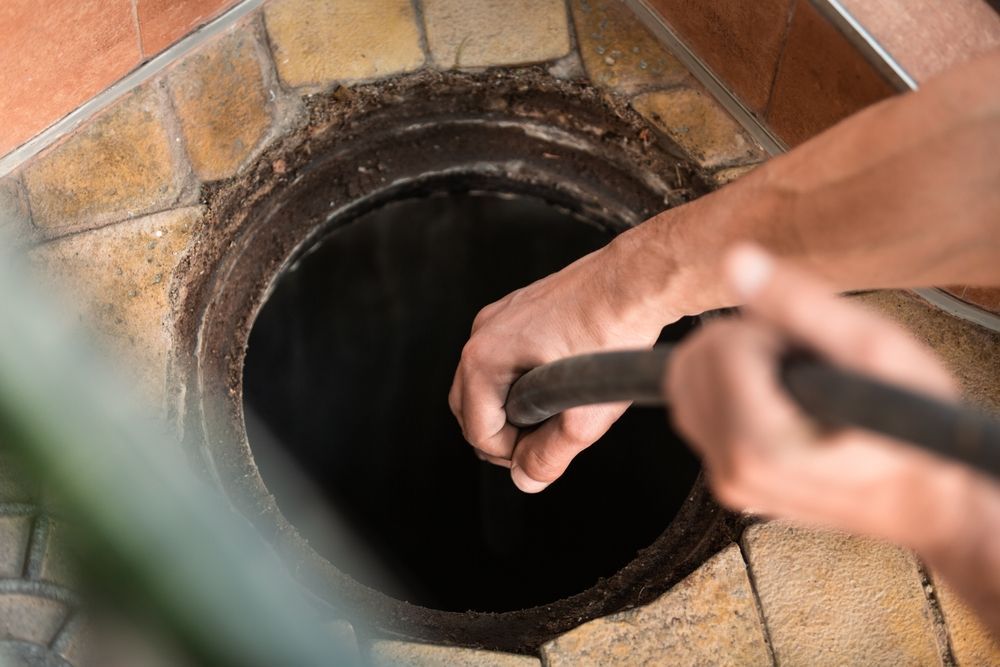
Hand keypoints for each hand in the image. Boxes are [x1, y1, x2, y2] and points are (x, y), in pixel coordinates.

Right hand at [449, 228, 679, 492]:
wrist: (639, 280)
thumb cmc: (615, 332)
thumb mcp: (586, 413)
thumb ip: (550, 455)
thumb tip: (525, 480)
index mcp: (485, 358)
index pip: (478, 432)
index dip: (513, 454)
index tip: (548, 450)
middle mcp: (483, 333)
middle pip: (471, 409)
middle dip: (506, 433)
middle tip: (550, 437)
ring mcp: (499, 318)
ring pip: (487, 385)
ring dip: (515, 408)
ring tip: (560, 408)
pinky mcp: (517, 310)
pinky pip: (505, 360)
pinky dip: (523, 381)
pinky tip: (562, 380)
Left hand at [667, 244, 970, 552]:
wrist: (927, 497)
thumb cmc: (913, 425)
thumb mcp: (875, 349)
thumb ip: (800, 304)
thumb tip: (735, 261)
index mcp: (758, 445)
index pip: (721, 346)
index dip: (769, 331)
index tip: (811, 353)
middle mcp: (731, 470)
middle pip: (693, 360)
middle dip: (746, 346)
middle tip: (808, 367)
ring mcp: (725, 480)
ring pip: (685, 381)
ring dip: (734, 365)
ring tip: (799, 385)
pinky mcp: (726, 480)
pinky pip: (695, 409)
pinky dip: (729, 389)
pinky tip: (782, 401)